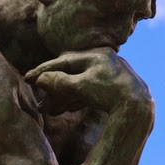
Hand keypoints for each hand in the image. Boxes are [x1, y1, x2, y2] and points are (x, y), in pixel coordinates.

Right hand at [24, 48, 152, 116]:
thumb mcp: (81, 87)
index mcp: (94, 55)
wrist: (137, 107)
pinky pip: (88, 90)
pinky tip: (67, 108)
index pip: (62, 62)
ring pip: (78, 83)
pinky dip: (76, 98)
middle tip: (36, 95)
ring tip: (49, 109)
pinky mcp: (113, 87)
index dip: (43, 71)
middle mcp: (101, 60)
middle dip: (52, 86)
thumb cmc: (109, 94)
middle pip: (69, 72)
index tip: (27, 77)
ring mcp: (108, 73)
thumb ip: (60, 82)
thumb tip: (41, 79)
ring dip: (62, 96)